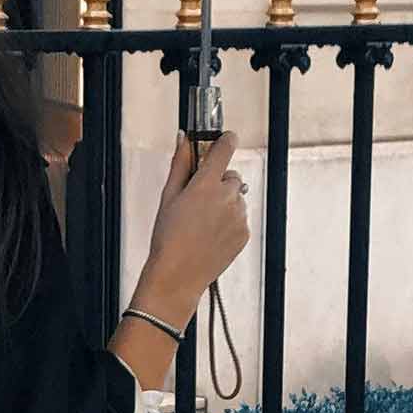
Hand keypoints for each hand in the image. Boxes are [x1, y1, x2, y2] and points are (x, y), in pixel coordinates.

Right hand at [133, 133, 250, 323]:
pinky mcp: (244, 233)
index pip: (224, 148)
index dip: (225, 140)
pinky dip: (229, 221)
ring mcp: (238, 216)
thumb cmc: (168, 238)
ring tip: (203, 222)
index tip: (226, 138)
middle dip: (219, 181)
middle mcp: (227, 197)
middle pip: (232, 175)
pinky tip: (210, 233)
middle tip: (199, 199)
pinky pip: (240, 218)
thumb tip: (183, 139)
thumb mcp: (168, 196)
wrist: (178, 275)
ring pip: (236, 198)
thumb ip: (180, 164)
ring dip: (225, 203)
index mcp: (206, 184)